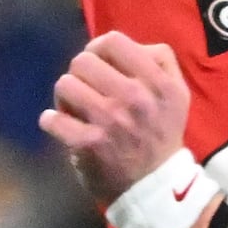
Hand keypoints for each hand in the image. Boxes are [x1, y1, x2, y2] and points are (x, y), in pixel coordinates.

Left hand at [36, 31, 193, 206]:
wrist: (154, 186)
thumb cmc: (160, 133)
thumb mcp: (176, 93)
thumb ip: (159, 60)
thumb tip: (125, 44)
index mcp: (159, 83)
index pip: (113, 42)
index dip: (98, 48)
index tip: (98, 62)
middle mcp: (136, 98)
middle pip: (83, 61)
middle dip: (80, 73)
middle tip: (86, 88)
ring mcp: (110, 121)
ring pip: (65, 84)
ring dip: (65, 96)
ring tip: (75, 107)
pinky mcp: (88, 144)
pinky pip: (52, 119)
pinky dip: (51, 121)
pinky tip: (61, 125)